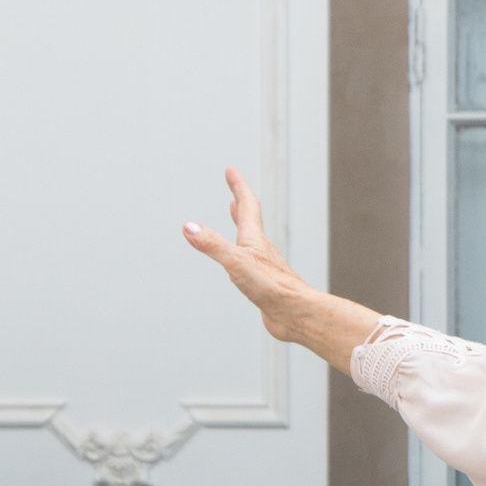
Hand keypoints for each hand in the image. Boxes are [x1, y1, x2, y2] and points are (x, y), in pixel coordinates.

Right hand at [184, 169, 382, 368]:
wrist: (296, 314)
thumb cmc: (272, 288)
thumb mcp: (236, 262)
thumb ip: (212, 245)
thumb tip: (189, 227)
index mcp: (254, 240)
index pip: (246, 206)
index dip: (238, 187)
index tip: (231, 171)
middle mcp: (261, 250)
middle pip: (250, 220)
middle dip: (239, 202)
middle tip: (234, 190)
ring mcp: (264, 267)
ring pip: (251, 241)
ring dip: (242, 226)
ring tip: (237, 218)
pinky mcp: (264, 284)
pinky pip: (251, 263)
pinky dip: (243, 254)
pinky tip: (242, 263)